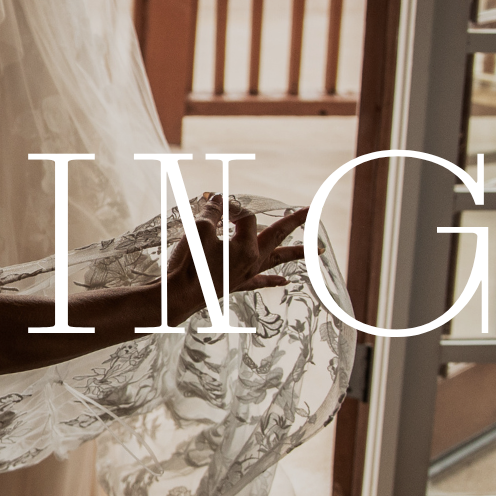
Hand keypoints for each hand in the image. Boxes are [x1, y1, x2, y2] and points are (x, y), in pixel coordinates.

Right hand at [164, 196, 309, 319]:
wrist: (177, 297)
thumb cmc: (189, 263)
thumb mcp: (199, 230)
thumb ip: (212, 212)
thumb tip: (217, 199)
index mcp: (247, 247)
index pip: (246, 217)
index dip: (231, 206)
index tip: (214, 202)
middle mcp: (252, 261)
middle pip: (278, 236)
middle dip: (295, 221)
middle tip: (312, 211)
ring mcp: (246, 274)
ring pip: (276, 260)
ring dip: (296, 253)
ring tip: (318, 250)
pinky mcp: (235, 284)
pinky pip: (260, 282)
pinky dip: (272, 280)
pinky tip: (284, 282)